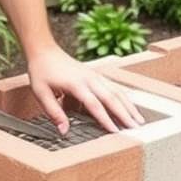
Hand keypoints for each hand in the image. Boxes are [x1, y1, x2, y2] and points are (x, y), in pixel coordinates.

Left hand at [27, 46, 144, 134]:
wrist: (45, 50)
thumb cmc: (42, 71)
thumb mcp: (41, 93)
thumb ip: (54, 113)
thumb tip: (64, 131)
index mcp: (76, 84)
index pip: (95, 104)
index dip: (106, 119)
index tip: (115, 131)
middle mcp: (90, 79)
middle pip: (112, 98)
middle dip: (125, 114)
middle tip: (135, 128)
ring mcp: (95, 76)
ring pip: (117, 91)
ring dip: (129, 106)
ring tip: (139, 120)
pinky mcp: (96, 75)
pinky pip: (114, 87)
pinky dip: (124, 98)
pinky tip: (130, 107)